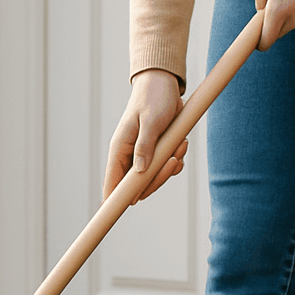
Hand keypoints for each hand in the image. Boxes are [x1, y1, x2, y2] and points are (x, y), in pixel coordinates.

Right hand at [103, 69, 188, 204]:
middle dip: (157, 179)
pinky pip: (166, 168)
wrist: (164, 84)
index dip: (115, 199)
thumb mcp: (150, 121)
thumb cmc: (153, 98)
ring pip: (154, 179)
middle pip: (138, 186)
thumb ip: (145, 147)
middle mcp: (129, 156)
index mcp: (119, 149)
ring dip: (170, 168)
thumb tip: (140, 172)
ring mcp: (143, 156)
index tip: (120, 211)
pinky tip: (182, 146)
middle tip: (171, 162)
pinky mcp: (157, 153)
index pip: (112, 182)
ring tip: (179, 147)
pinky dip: (176, 161)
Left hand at [254, 0, 294, 49]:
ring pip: (289, 26)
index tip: (257, 35)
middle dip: (272, 26)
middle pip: (276, 35)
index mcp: (278, 9)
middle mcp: (294, 18)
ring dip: (286, 18)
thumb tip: (260, 10)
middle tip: (274, 5)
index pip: (265, 41)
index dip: (259, 41)